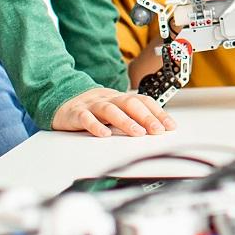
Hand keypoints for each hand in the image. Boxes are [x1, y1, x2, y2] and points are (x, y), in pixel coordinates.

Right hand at [51, 87, 175, 137]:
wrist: (63, 99)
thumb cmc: (94, 108)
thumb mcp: (116, 110)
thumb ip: (133, 117)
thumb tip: (159, 128)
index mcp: (121, 99)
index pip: (143, 102)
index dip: (158, 113)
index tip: (170, 126)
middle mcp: (109, 100)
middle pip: (130, 104)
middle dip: (146, 117)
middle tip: (158, 130)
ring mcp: (92, 105)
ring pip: (110, 110)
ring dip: (125, 121)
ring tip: (137, 133)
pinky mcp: (76, 114)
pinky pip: (86, 118)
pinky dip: (95, 126)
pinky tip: (104, 134)